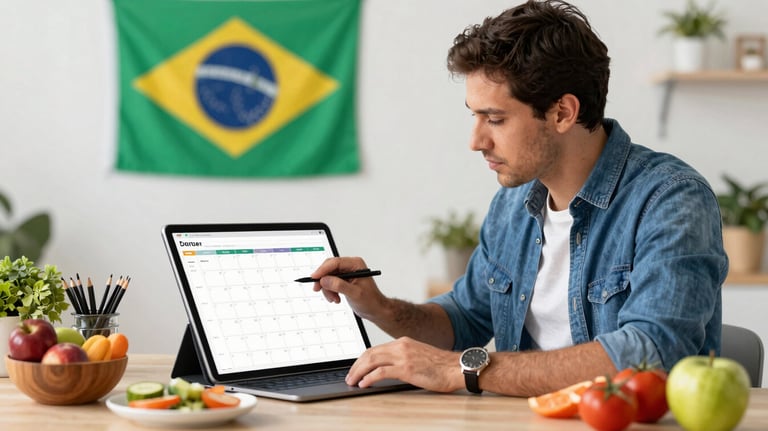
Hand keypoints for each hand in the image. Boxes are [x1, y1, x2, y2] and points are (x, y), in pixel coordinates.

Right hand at [310, 257, 388, 321]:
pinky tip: (336, 298)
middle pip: (329, 268)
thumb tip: (325, 280)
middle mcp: (350, 267)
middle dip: (324, 281)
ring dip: (327, 289)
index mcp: (356, 264)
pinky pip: (330, 283)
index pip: (335, 262)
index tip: (314, 278)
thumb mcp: (355, 293)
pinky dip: (330, 292)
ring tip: (334, 299)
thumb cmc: (371, 301)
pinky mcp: (343, 281)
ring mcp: (346, 274)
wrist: (375, 310)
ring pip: (327, 277)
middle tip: (318, 289)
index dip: (323, 270)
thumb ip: (340, 286)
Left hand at [346, 337, 462, 392]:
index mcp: (403, 342)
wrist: (457, 368)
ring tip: (353, 381)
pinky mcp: (406, 368)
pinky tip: (364, 384)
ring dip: (359, 372)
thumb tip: (389, 369)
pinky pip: (381, 372)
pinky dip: (369, 378)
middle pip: (370, 354)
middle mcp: (401, 346)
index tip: (356, 369)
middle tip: (349, 377)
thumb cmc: (441, 366)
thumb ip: (404, 358)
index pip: (376, 349)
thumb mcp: (419, 356)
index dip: (362, 360)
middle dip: (356, 366)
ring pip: (372, 361)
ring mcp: (403, 356)